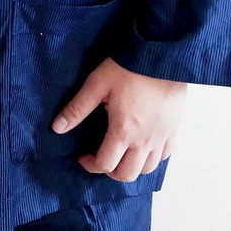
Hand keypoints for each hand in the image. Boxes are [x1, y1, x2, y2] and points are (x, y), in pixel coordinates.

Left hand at [52, 57, 186, 181]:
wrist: (162, 55)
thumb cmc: (129, 68)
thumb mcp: (97, 84)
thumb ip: (77, 109)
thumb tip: (57, 128)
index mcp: (124, 131)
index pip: (105, 164)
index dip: (90, 165)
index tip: (83, 156)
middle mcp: (145, 141)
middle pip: (127, 175)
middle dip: (110, 172)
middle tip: (101, 158)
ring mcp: (161, 137)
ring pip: (147, 169)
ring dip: (131, 167)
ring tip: (121, 153)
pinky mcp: (173, 130)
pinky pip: (164, 156)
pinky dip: (151, 158)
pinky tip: (142, 146)